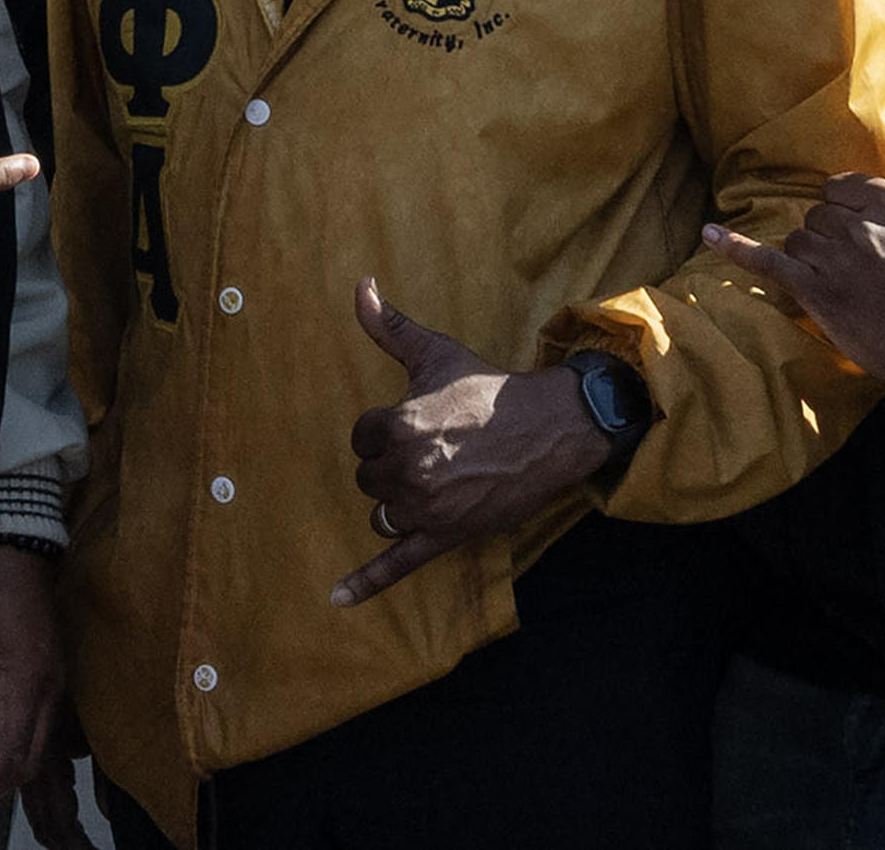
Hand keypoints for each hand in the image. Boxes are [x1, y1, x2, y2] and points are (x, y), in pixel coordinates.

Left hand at [329, 285, 613, 604]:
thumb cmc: (488, 389)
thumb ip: (389, 325)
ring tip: (431, 481)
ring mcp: (426, 509)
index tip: (415, 422)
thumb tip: (360, 285)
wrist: (548, 430)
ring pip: (380, 514)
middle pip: (367, 477)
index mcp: (399, 426)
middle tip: (433, 449)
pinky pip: (396, 565)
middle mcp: (408, 471)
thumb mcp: (436, 353)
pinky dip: (365, 584)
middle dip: (392, 465)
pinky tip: (336, 599)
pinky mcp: (444, 537)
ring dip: (396, 502)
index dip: (383, 429)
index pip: (360, 437)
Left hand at [697, 108, 884, 403]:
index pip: (838, 188)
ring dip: (811, 260)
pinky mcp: (817, 293)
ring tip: (847, 285)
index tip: (865, 238)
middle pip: (816, 215)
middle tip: (862, 269)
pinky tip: (709, 233)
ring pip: (797, 239)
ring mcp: (836, 262)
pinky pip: (768, 262)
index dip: (846, 213)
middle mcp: (860, 228)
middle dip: (831, 239)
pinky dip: (736, 248)